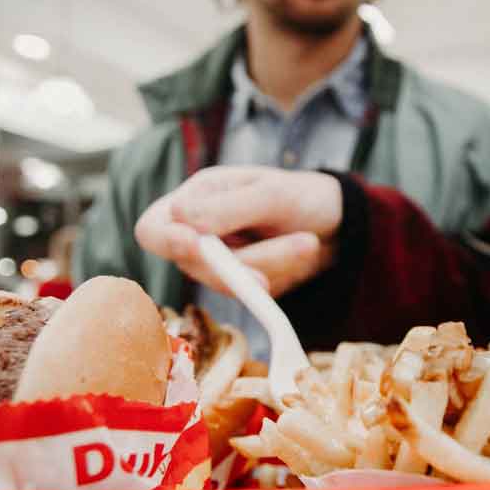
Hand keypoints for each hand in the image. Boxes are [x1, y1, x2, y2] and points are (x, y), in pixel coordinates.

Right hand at [134, 166, 342, 297]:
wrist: (336, 225)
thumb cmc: (301, 196)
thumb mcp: (272, 193)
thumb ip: (228, 208)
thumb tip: (181, 219)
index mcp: (196, 199)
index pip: (153, 228)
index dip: (166, 241)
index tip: (195, 244)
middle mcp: (199, 235)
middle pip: (195, 264)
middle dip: (246, 260)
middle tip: (301, 244)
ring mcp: (218, 265)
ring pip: (228, 284)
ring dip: (273, 264)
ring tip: (309, 242)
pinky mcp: (241, 288)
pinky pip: (252, 296)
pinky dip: (281, 275)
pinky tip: (303, 253)